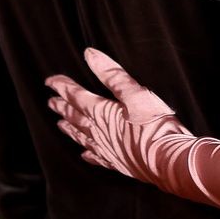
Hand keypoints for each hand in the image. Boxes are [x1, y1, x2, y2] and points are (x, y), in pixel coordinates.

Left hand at [44, 48, 190, 184]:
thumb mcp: (136, 93)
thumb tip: (90, 55)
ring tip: (61, 124)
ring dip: (70, 129)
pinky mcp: (118, 163)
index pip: (76, 96)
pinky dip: (88, 154)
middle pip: (75, 117)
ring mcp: (107, 149)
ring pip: (82, 137)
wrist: (169, 160)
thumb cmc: (155, 126)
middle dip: (63, 107)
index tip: (50, 81)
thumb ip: (112, 75)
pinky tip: (85, 154)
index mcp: (103, 112)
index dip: (63, 87)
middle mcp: (99, 132)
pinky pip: (97, 158)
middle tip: (51, 102)